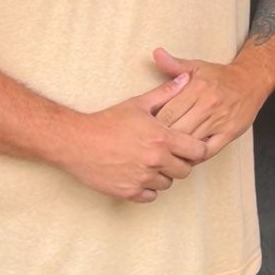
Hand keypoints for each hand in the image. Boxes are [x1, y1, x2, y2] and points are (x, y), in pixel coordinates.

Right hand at [57, 74, 208, 202]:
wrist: (76, 141)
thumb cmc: (107, 121)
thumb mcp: (138, 104)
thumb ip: (165, 93)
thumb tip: (186, 78)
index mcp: (162, 139)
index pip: (198, 151)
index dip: (195, 149)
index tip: (187, 146)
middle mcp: (155, 161)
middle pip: (185, 170)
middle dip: (180, 163)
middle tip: (168, 155)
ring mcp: (142, 178)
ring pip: (167, 183)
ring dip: (163, 175)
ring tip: (150, 163)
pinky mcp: (128, 192)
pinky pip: (150, 196)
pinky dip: (147, 188)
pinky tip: (139, 175)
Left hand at [150, 47, 265, 155]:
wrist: (252, 81)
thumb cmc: (220, 76)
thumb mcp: (197, 67)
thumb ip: (174, 65)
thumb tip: (156, 53)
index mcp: (197, 88)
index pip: (167, 112)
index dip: (153, 124)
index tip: (145, 129)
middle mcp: (208, 104)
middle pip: (176, 129)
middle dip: (162, 138)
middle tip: (151, 144)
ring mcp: (220, 120)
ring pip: (190, 142)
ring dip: (176, 149)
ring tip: (164, 153)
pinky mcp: (230, 133)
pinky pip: (208, 151)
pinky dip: (195, 155)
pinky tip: (186, 155)